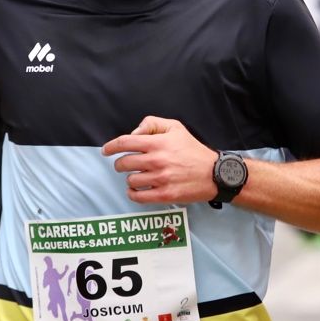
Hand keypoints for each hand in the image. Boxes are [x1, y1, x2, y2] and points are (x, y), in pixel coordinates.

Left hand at [101, 116, 217, 204]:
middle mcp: (157, 160)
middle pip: (123, 163)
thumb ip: (152, 124)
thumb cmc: (193, 150)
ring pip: (130, 180)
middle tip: (125, 165)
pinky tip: (136, 189)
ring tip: (138, 176)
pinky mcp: (164, 195)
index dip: (110, 147)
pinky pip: (138, 196)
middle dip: (120, 164)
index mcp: (158, 143)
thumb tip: (134, 134)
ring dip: (130, 178)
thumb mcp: (176, 127)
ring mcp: (160, 179)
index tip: (105, 150)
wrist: (214, 173)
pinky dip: (133, 193)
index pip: (124, 143)